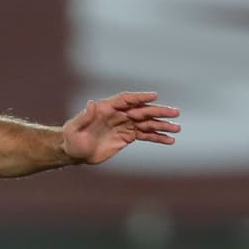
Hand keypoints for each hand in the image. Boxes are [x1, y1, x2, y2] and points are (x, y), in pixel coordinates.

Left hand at [62, 92, 179, 164]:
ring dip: (162, 125)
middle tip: (175, 112)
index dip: (140, 97)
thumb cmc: (71, 138)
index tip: (154, 96)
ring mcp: (125, 125)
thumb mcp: (74, 128)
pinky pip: (145, 135)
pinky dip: (157, 137)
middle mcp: (118, 114)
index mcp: (106, 108)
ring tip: (177, 128)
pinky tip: (170, 140)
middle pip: (141, 110)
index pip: (126, 100)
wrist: (75, 152)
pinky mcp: (128, 136)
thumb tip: (91, 103)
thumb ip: (83, 117)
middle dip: (158, 111)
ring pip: (147, 123)